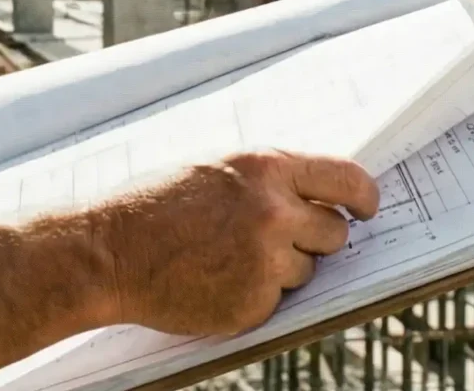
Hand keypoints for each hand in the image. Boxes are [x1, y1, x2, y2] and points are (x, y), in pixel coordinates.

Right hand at [90, 151, 379, 335]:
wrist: (107, 252)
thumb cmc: (152, 206)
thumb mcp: (213, 170)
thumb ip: (266, 180)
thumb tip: (316, 193)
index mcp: (265, 169)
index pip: (346, 179)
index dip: (363, 197)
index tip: (366, 208)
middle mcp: (274, 213)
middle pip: (335, 232)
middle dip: (315, 239)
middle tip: (278, 240)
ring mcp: (265, 262)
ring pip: (306, 271)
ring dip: (280, 269)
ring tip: (226, 258)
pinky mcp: (253, 304)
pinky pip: (277, 302)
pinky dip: (255, 296)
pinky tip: (216, 281)